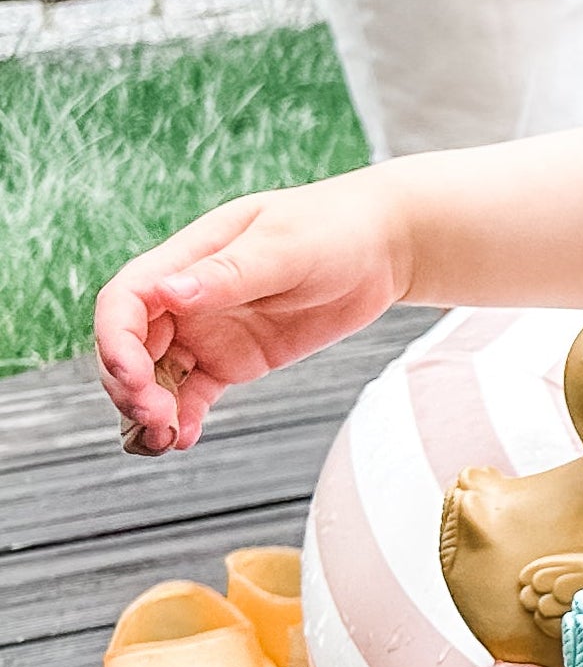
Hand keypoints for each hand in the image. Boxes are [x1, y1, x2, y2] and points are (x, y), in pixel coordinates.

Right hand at [95, 175, 410, 453]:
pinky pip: (194, 394)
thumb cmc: (334, 228)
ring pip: (155, 376)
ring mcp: (209, 331)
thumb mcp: (285, 246)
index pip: (126, 300)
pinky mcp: (234, 360)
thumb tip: (168, 292)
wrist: (383, 247)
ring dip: (148, 409)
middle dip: (129, 384)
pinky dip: (183, 418)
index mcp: (187, 258)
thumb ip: (228, 273)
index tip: (132, 375)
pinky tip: (185, 439)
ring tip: (167, 438)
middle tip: (155, 416)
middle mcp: (187, 298)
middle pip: (131, 345)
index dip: (115, 339)